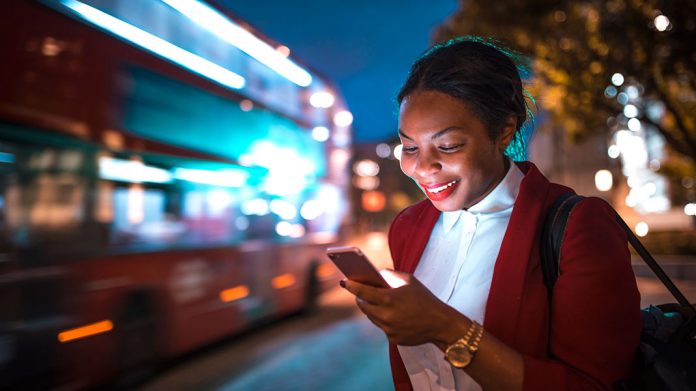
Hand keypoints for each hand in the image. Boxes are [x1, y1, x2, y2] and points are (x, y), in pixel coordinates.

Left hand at [341, 270, 461, 345]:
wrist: (440, 323)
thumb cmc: (425, 298)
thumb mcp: (409, 280)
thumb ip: (390, 274)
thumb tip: (376, 273)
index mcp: (388, 299)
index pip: (362, 291)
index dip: (351, 286)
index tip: (344, 281)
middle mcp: (385, 315)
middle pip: (363, 306)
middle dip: (360, 298)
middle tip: (359, 293)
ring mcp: (388, 329)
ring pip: (372, 317)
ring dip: (371, 309)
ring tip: (373, 302)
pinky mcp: (393, 338)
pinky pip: (382, 327)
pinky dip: (384, 320)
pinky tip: (391, 315)